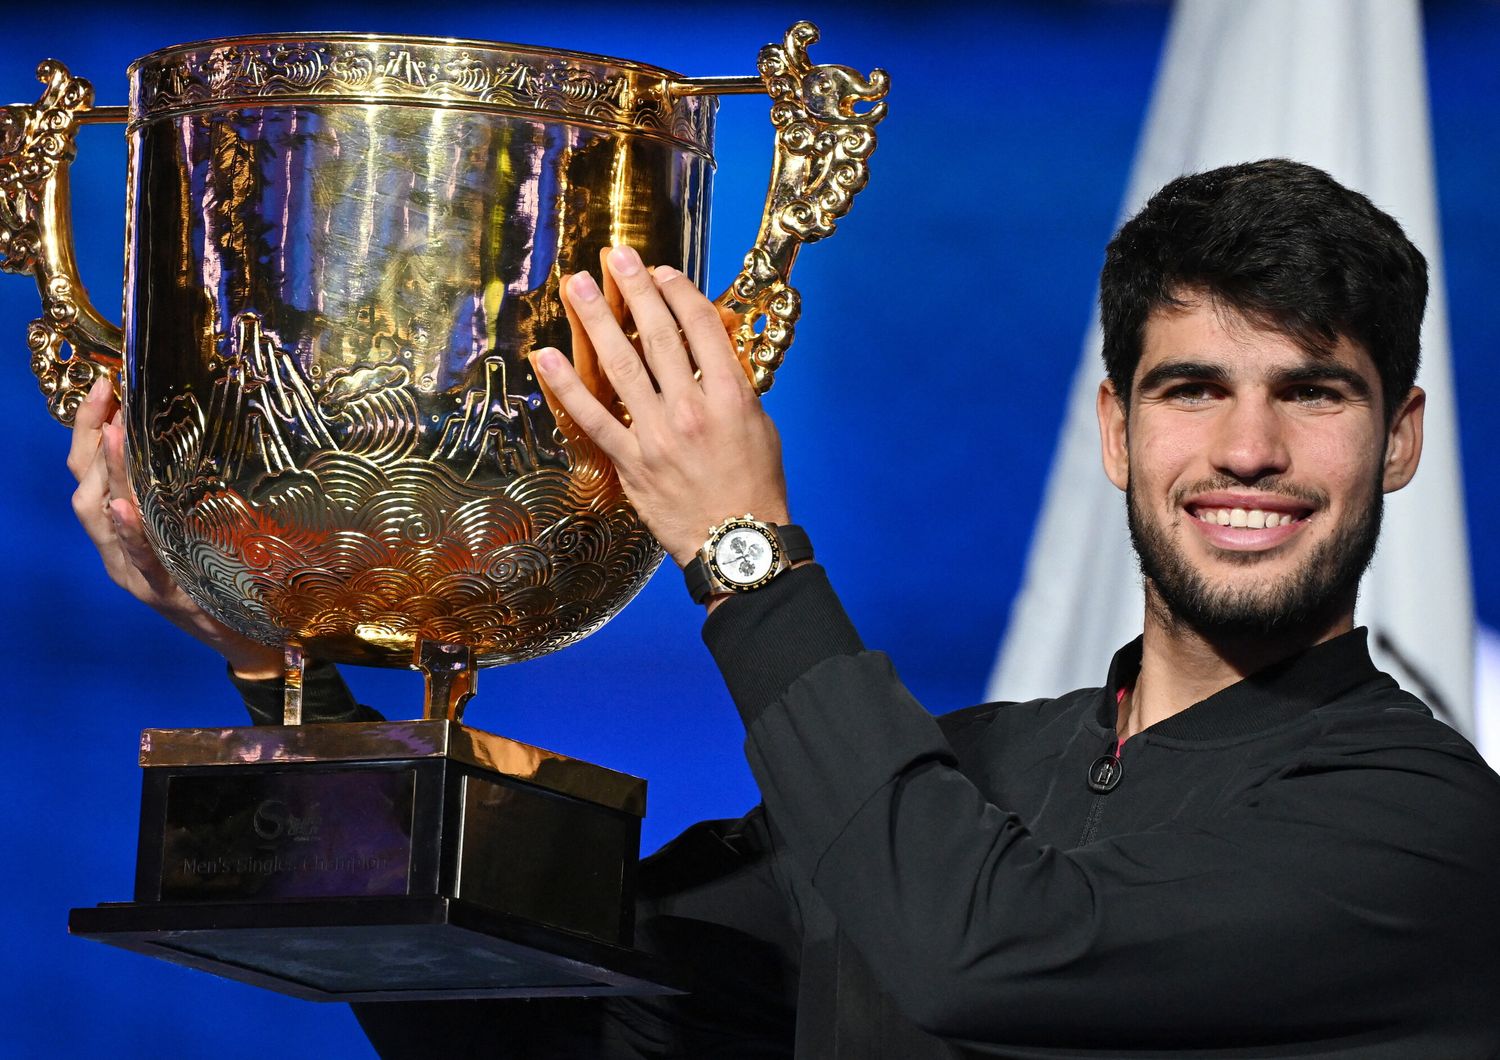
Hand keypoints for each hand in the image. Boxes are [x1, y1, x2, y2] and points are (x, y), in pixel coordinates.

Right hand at [68, 377, 283, 678]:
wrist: (242, 635)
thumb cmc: (221, 575)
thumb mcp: (195, 523)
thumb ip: (180, 488)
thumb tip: (190, 431)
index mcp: (122, 530)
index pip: (90, 470)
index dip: (90, 428)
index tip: (104, 385)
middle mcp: (117, 549)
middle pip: (84, 486)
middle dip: (89, 438)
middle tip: (106, 394)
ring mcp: (135, 572)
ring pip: (100, 518)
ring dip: (107, 471)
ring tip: (114, 433)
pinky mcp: (161, 592)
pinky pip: (139, 558)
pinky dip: (128, 531)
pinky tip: (122, 505)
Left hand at [532, 245, 789, 567]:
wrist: (737, 542)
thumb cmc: (755, 485)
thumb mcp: (760, 425)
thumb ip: (733, 385)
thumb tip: (710, 349)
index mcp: (730, 395)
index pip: (700, 327)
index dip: (678, 292)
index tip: (660, 272)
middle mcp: (691, 408)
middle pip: (659, 334)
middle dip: (634, 289)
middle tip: (614, 256)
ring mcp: (657, 434)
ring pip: (621, 365)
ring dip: (595, 320)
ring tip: (576, 286)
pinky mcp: (630, 461)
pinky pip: (591, 418)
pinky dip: (565, 386)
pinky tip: (545, 358)